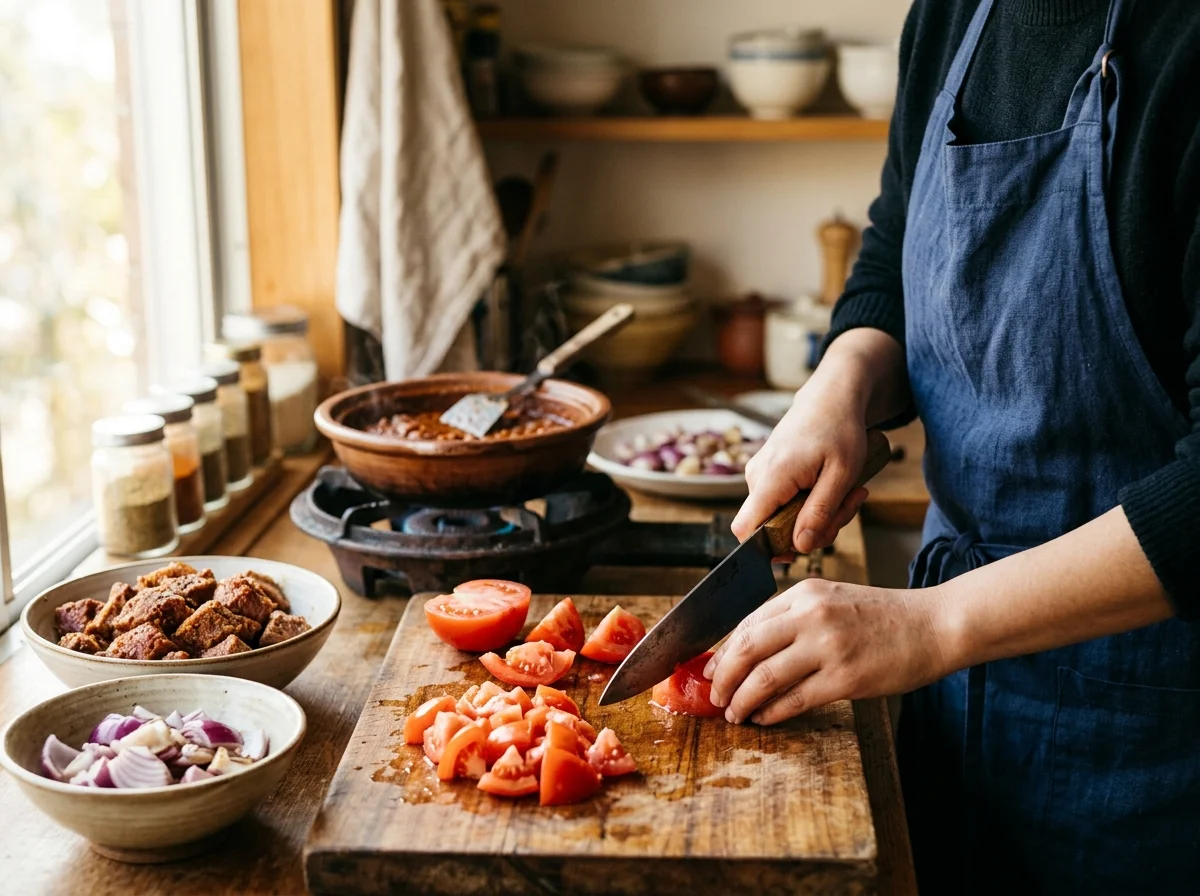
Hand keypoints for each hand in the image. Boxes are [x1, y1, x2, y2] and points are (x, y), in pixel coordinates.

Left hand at [703, 578, 951, 724]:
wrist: (935, 625)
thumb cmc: (884, 617)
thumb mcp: (834, 600)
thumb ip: (795, 617)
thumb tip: (751, 650)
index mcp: (805, 592)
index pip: (749, 622)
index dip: (723, 651)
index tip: (711, 669)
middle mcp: (812, 614)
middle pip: (747, 647)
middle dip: (723, 676)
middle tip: (714, 695)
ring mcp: (829, 646)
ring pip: (765, 676)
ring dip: (742, 699)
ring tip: (734, 713)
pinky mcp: (846, 678)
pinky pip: (794, 699)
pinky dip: (771, 712)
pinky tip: (763, 718)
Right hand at [731, 379, 869, 554]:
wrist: (831, 399)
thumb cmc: (839, 429)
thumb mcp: (841, 474)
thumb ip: (820, 513)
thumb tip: (800, 546)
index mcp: (772, 477)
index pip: (745, 529)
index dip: (767, 548)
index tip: (802, 547)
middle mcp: (757, 476)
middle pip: (770, 528)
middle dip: (812, 529)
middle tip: (846, 507)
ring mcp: (759, 474)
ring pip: (779, 517)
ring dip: (815, 516)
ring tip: (844, 493)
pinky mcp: (767, 474)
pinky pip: (781, 503)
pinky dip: (808, 503)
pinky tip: (829, 488)